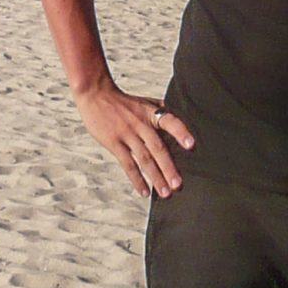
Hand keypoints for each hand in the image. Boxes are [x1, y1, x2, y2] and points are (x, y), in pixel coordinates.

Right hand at [75, 84, 194, 198]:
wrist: (96, 94)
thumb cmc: (123, 101)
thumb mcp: (145, 101)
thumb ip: (161, 110)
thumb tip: (180, 116)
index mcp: (151, 113)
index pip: (170, 121)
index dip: (181, 132)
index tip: (192, 146)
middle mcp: (141, 124)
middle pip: (158, 148)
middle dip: (169, 168)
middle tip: (178, 185)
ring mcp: (127, 134)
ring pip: (144, 159)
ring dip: (155, 178)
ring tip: (165, 193)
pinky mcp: (114, 143)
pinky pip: (127, 164)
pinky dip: (137, 179)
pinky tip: (144, 191)